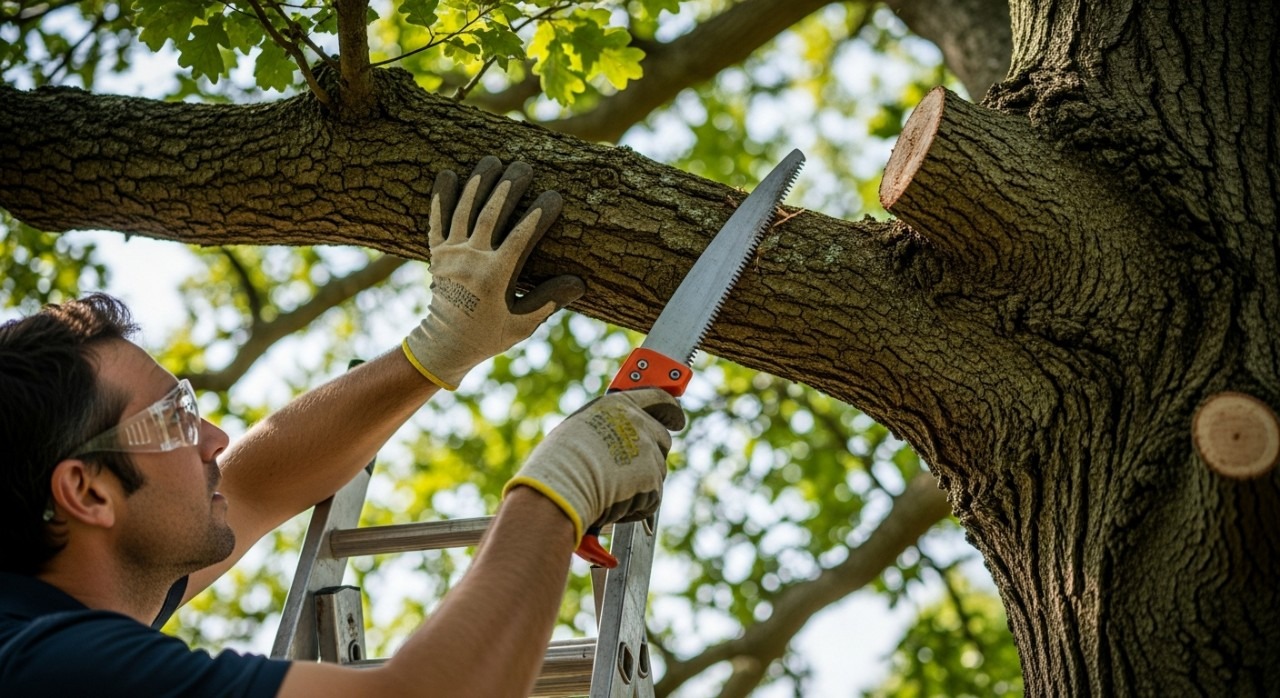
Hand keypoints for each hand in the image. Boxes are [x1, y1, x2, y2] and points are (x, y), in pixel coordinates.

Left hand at [403, 157, 585, 389]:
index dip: (539, 214)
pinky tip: (447, 173)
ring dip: (478, 182)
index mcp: (494, 277)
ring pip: (464, 209)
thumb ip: (548, 301)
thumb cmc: (489, 335)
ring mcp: (450, 254)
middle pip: (491, 214)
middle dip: (509, 186)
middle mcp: (470, 260)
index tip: (555, 195)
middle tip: (524, 165)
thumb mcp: (523, 324)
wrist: (445, 344)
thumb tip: (579, 282)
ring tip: (493, 159)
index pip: (521, 237)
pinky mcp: (436, 252)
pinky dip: (441, 196)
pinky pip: (437, 219)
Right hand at [503, 389, 686, 543]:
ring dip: (641, 484)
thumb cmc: (557, 462)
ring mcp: (648, 452)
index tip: (676, 419)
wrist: (561, 487)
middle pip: (662, 439)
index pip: (657, 398)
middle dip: (653, 456)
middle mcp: (638, 423)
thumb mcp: (579, 429)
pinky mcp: (653, 481)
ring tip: (610, 491)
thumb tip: (614, 446)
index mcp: (618, 405)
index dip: (670, 410)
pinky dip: (636, 506)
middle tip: (633, 473)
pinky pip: (651, 497)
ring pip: (657, 472)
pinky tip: (613, 505)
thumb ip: (605, 429)